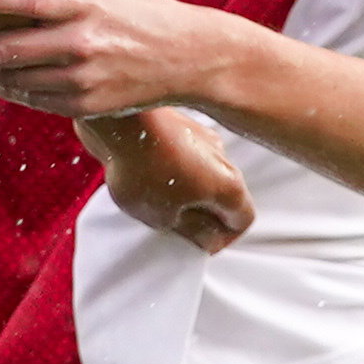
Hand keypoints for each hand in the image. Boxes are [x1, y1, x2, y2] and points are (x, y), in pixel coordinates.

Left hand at [83, 110, 252, 251]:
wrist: (119, 121)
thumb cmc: (143, 172)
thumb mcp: (165, 217)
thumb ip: (193, 230)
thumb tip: (210, 238)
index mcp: (229, 186)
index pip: (243, 220)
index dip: (223, 238)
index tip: (197, 243)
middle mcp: (225, 159)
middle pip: (226, 196)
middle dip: (204, 215)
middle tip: (175, 225)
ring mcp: (205, 139)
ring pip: (206, 175)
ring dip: (189, 192)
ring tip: (156, 200)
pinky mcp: (183, 127)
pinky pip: (188, 157)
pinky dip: (176, 171)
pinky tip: (148, 176)